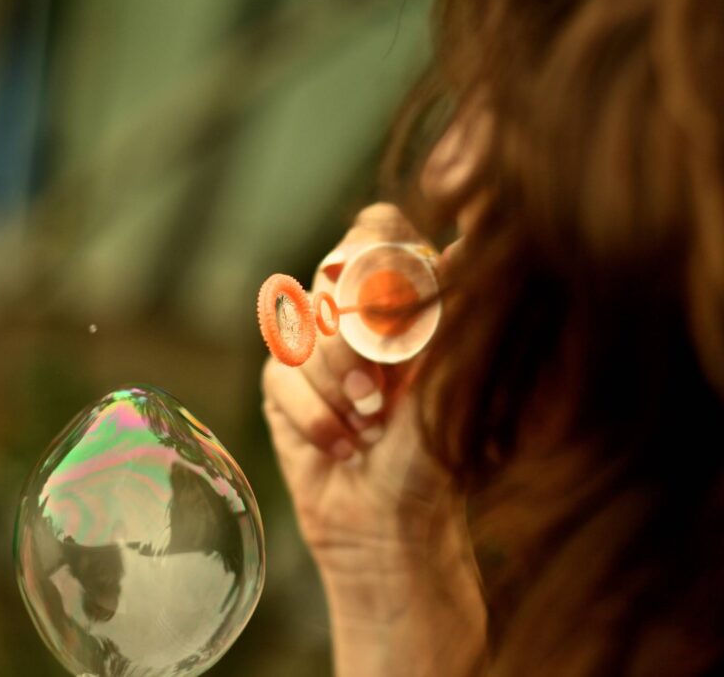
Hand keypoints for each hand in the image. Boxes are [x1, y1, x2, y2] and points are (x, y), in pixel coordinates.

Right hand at [261, 203, 452, 572]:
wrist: (389, 523)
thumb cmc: (435, 454)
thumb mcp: (453, 374)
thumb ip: (455, 302)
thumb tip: (473, 233)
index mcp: (404, 298)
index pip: (376, 230)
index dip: (376, 258)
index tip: (397, 308)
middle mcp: (355, 315)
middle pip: (331, 276)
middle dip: (356, 342)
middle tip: (380, 393)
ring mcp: (313, 347)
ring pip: (302, 330)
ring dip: (338, 388)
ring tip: (369, 427)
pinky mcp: (281, 384)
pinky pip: (280, 376)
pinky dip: (316, 418)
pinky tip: (343, 447)